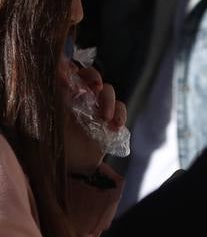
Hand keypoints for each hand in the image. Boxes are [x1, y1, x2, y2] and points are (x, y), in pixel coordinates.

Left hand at [59, 61, 124, 176]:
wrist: (76, 169)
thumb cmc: (59, 146)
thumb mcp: (54, 120)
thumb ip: (58, 98)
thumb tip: (61, 76)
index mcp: (63, 96)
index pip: (68, 72)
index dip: (71, 68)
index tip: (72, 74)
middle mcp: (80, 98)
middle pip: (91, 76)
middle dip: (95, 78)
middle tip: (96, 88)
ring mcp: (96, 108)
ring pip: (108, 91)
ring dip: (109, 101)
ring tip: (105, 118)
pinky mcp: (110, 119)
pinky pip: (121, 108)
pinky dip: (121, 115)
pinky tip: (115, 126)